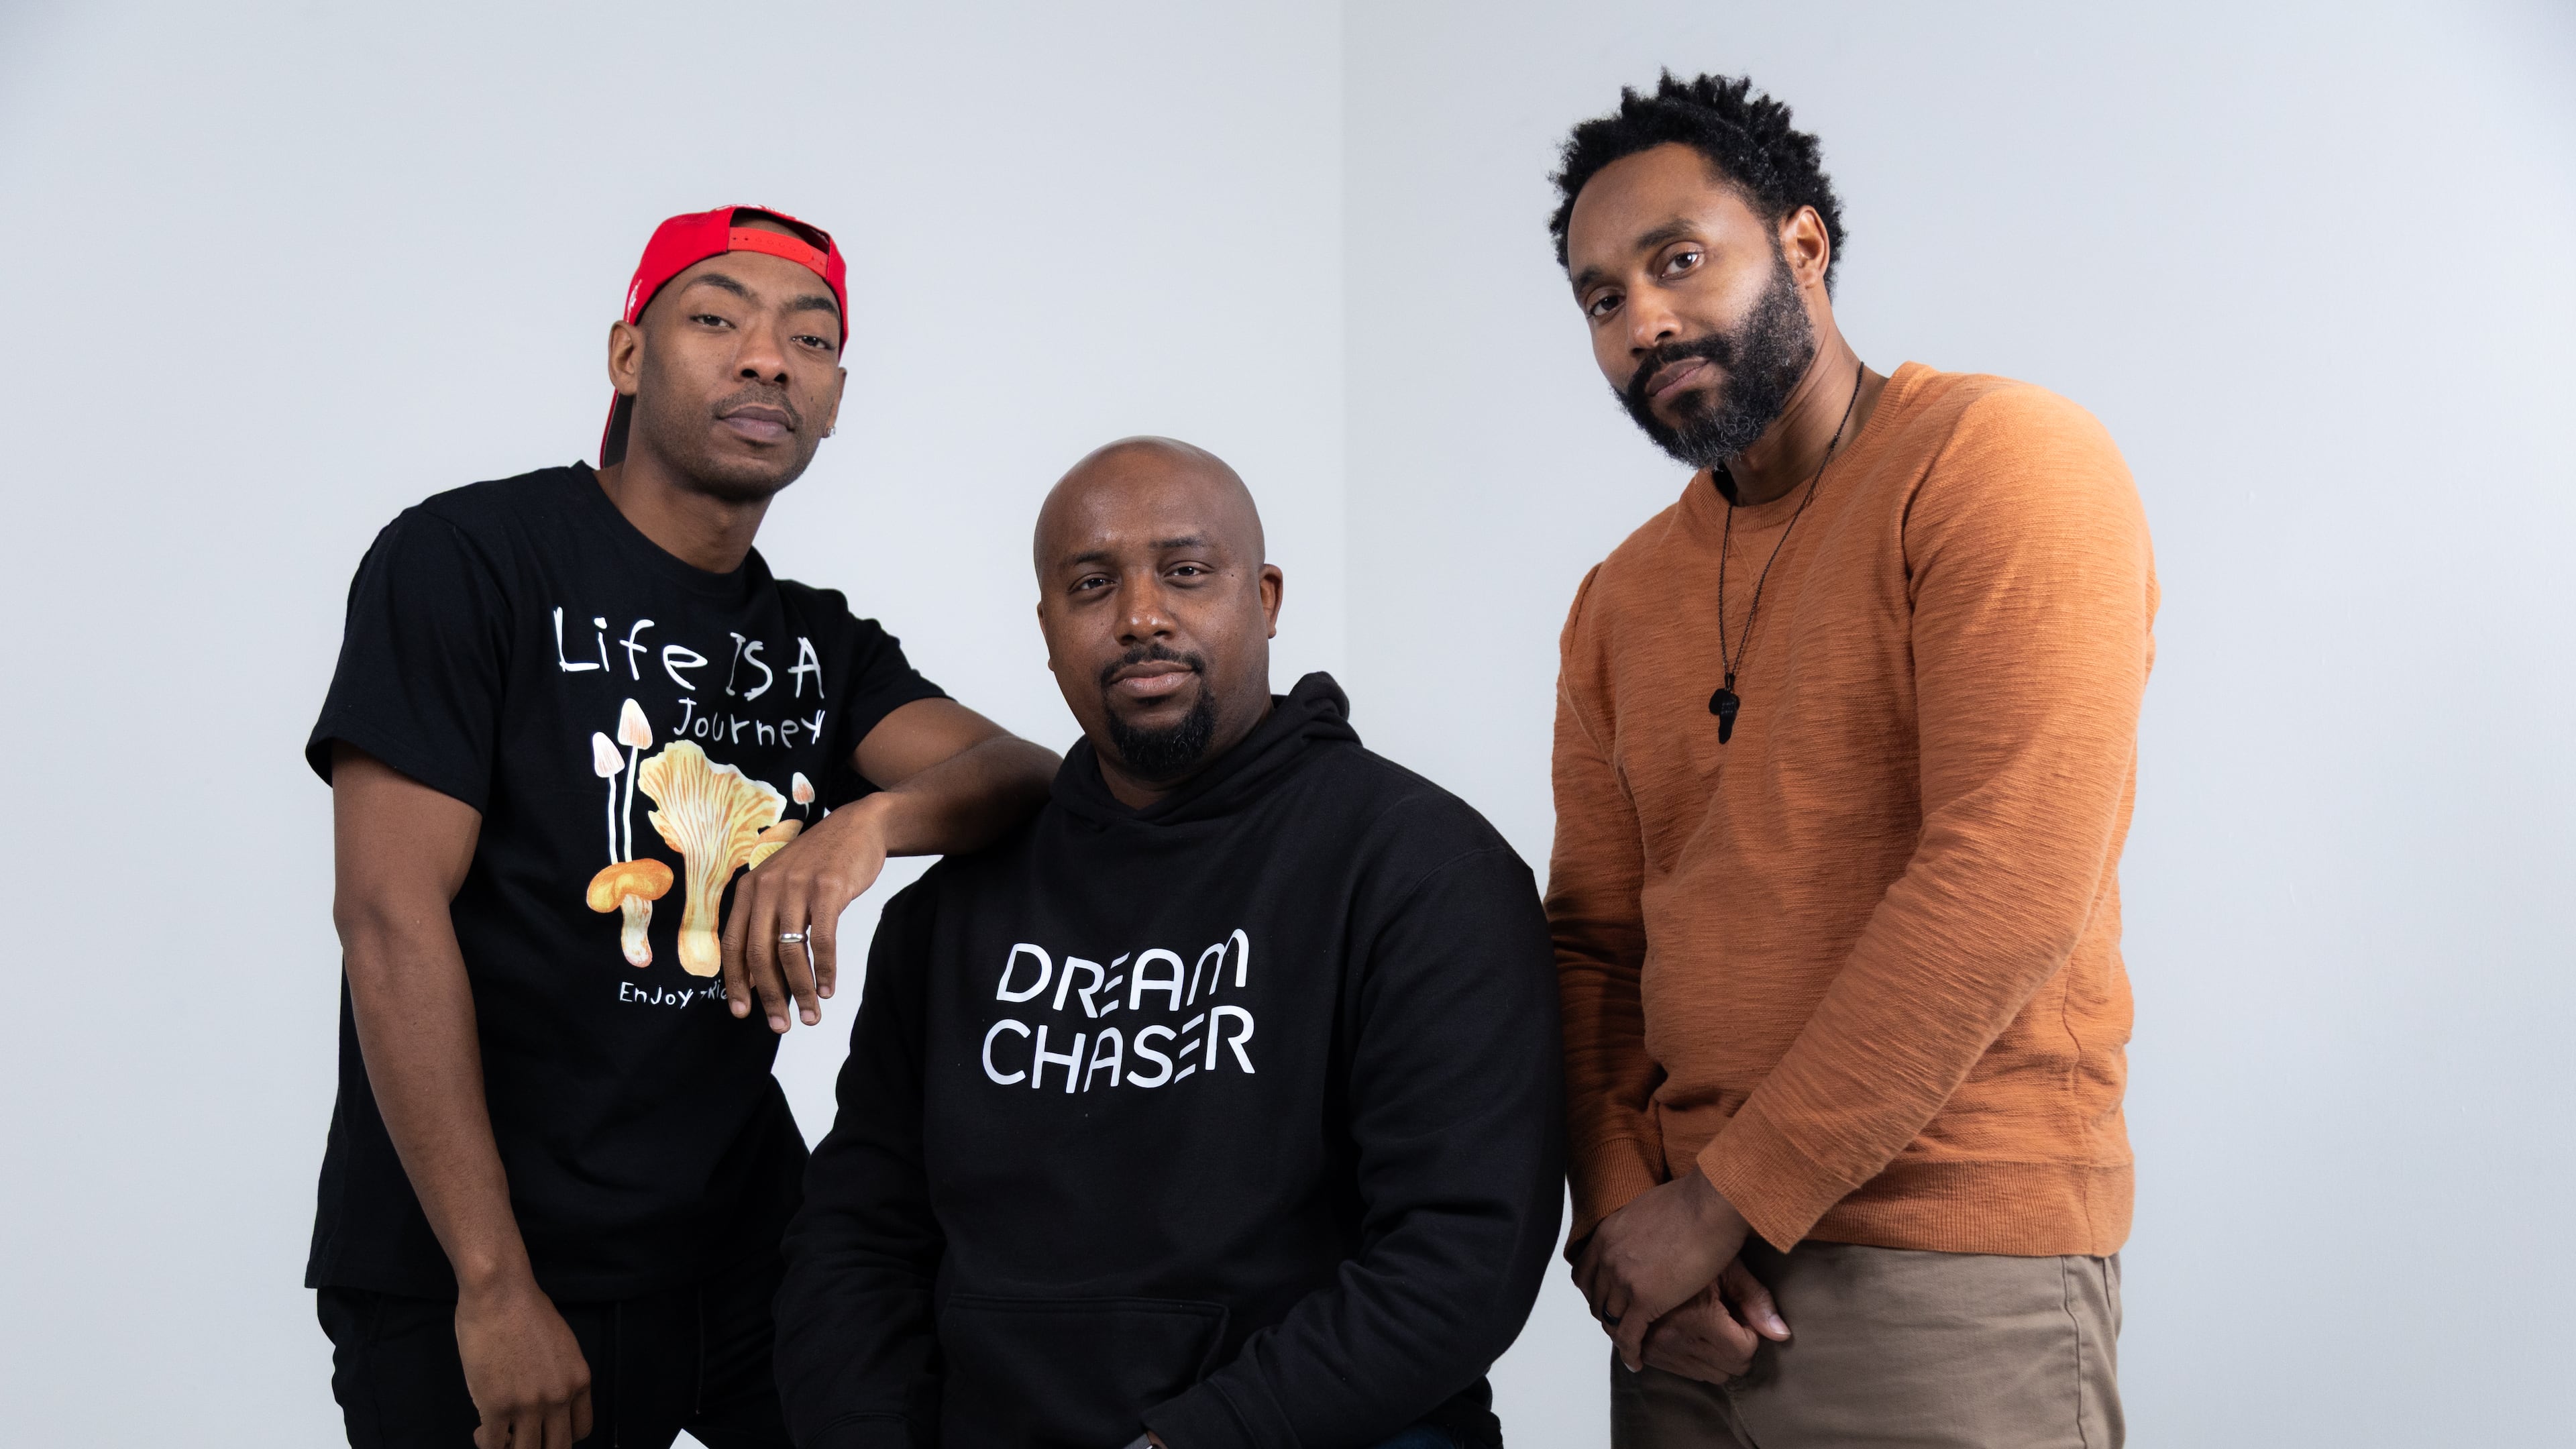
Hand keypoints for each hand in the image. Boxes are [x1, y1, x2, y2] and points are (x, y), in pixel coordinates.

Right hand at [455, 1275, 591, 1448]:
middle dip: (538, 1447)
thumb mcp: (561, 1346)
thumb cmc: (527, 1310)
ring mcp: (528, 1404)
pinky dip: (486, 1443)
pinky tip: (481, 1431)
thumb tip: (545, 1399)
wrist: (500, 1293)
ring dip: (509, 1447)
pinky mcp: (496, 1406)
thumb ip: (558, 1377)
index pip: (582, 1429)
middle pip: (557, 1448)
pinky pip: (493, 1444)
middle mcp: (559, 1397)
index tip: (545, 1429)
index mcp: (579, 1381)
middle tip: (519, 1437)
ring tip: (498, 1435)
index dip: (562, 1435)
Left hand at [719, 795, 890, 1032]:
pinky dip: (825, 970)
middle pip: (759, 953)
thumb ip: (767, 919)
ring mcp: (797, 886)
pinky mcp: (827, 888)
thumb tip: (759, 974)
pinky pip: (822, 939)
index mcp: (749, 889)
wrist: (857, 827)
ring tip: (810, 1014)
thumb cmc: (819, 864)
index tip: (743, 1012)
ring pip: (791, 952)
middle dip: (769, 996)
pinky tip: (828, 988)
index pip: (733, 943)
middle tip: (780, 1025)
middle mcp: (767, 887)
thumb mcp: (782, 884)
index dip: (737, 982)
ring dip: (801, 990)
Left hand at [1573, 1166, 1751, 1370]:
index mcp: (1607, 1234)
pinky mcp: (1644, 1300)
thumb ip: (1639, 1227)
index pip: (1584, 1272)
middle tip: (1620, 1323)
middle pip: (1596, 1298)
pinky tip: (1637, 1360)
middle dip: (1606, 1313)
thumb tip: (1645, 1227)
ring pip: (1610, 1319)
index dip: (1593, 1290)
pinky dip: (1630, 1351)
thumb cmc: (1693, 1201)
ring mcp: (1623, 1280)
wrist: (1711, 1204)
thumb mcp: (1651, 1209)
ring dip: (1618, 1333)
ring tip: (1630, 1343)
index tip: (1605, 1298)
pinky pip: (1629, 1335)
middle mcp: (1607, 1257)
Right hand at [1639, 1260, 1790, 1383]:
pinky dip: (1699, 1359)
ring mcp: (1659, 1348)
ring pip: (1711, 1376)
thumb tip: (1783, 1335)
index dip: (1750, 1333)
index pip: (1743, 1351)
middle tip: (1729, 1320)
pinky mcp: (1648, 1353)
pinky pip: (1688, 1373)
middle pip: (1730, 1369)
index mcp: (1697, 1317)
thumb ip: (1755, 1300)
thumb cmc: (1694, 1251)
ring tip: (1711, 1325)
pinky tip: (1694, 1333)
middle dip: (1738, 1348)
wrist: (1644, 1248)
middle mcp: (1675, 1339)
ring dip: (1719, 1356)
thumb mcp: (1728, 1268)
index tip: (1741, 1313)